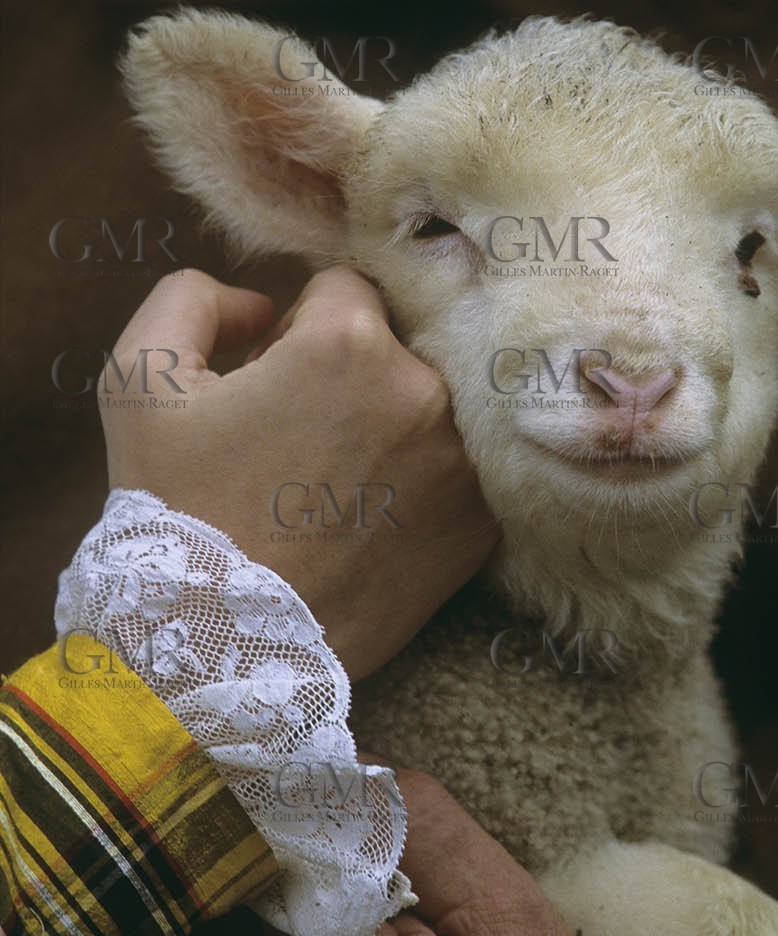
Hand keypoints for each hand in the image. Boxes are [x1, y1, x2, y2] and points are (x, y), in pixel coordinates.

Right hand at [98, 267, 496, 679]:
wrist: (213, 646)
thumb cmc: (173, 508)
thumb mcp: (140, 377)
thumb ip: (194, 298)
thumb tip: (264, 305)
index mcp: (349, 344)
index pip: (345, 289)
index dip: (298, 330)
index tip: (271, 382)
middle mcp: (425, 394)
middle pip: (398, 343)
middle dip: (353, 371)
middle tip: (300, 436)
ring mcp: (463, 465)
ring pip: (433, 405)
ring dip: (392, 423)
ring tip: (331, 481)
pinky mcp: (480, 526)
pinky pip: (457, 469)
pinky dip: (421, 480)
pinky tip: (368, 517)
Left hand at [149, 770, 706, 935]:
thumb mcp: (499, 901)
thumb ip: (410, 817)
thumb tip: (336, 761)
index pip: (231, 862)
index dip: (259, 817)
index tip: (293, 793)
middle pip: (201, 918)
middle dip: (243, 874)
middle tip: (309, 854)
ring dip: (228, 935)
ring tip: (303, 913)